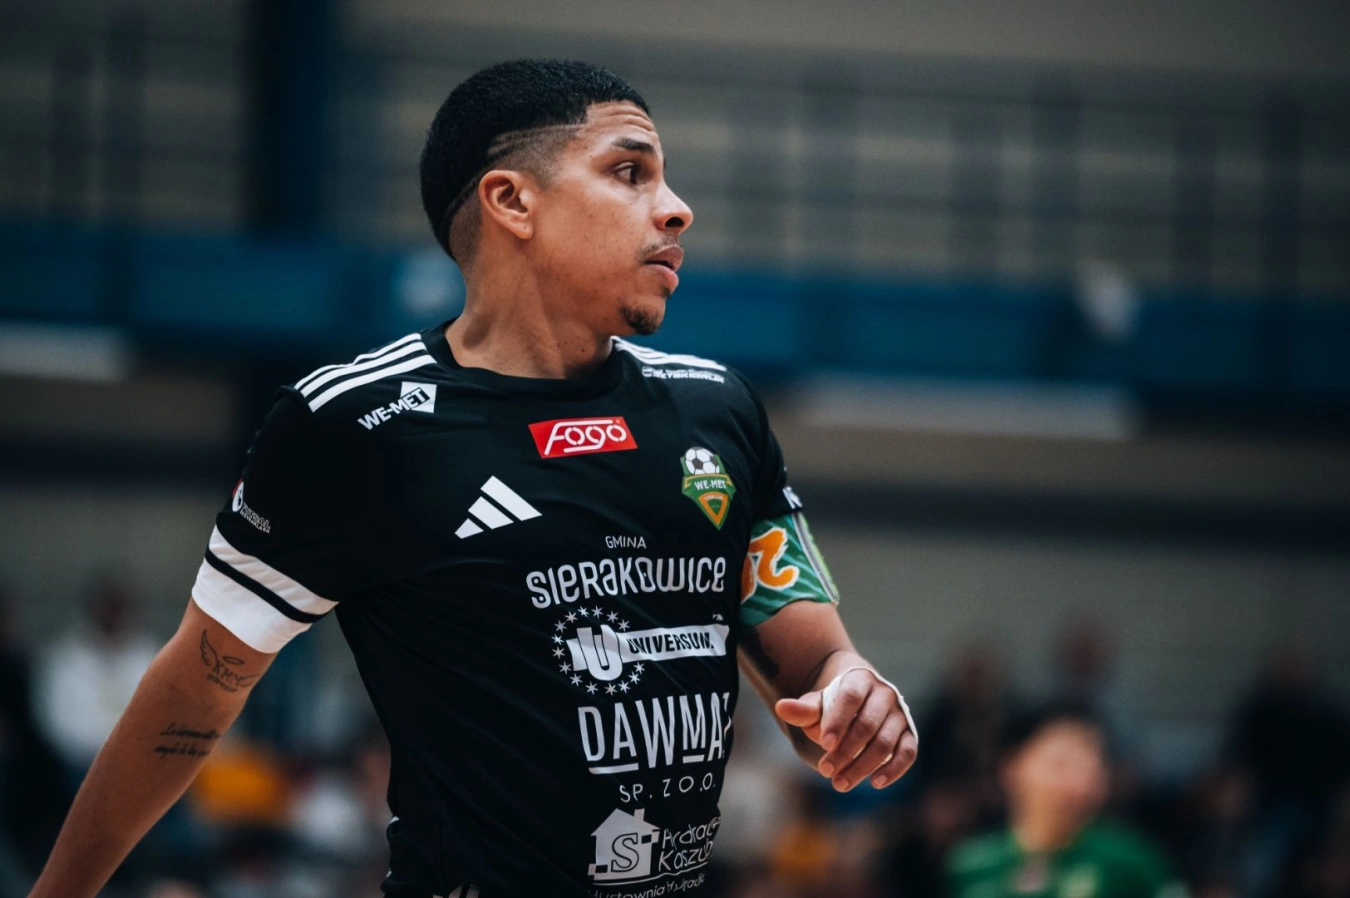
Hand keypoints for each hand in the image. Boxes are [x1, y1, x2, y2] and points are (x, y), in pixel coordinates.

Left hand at [775, 667, 917, 791]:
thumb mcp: (817, 704)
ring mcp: (899, 715)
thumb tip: (781, 708)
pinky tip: (875, 782)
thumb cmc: (834, 704)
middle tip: (824, 770)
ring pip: (885, 742)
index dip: (838, 721)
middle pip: (867, 725)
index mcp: (860, 679)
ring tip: (840, 783)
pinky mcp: (909, 734)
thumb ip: (803, 709)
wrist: (860, 698)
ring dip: (863, 765)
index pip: (850, 698)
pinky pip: (908, 752)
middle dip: (846, 751)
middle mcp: (885, 694)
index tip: (824, 744)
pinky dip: (894, 769)